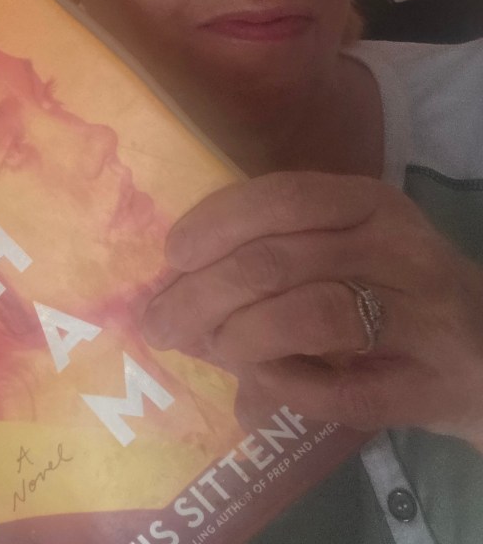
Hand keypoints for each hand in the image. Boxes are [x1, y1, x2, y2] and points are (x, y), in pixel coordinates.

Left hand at [141, 171, 482, 447]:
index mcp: (367, 203)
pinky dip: (282, 386)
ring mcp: (419, 315)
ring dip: (237, 338)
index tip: (171, 255)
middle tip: (160, 323)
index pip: (281, 198)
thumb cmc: (392, 287)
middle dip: (201, 295)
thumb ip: (273, 251)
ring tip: (208, 350)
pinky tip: (256, 386)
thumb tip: (175, 283)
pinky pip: (336, 389)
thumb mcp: (343, 246)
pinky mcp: (428, 384)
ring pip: (305, 315)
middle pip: (275, 262)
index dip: (215, 225)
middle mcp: (396, 248)